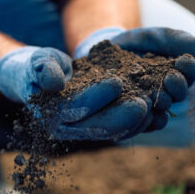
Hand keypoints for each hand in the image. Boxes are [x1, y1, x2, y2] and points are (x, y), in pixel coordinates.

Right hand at [0, 46, 149, 140]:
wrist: (42, 80)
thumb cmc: (38, 68)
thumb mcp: (38, 61)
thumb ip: (43, 69)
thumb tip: (54, 83)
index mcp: (52, 114)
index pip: (76, 108)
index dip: (96, 96)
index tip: (116, 81)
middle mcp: (69, 129)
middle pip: (99, 126)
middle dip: (124, 116)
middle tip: (145, 102)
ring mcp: (85, 131)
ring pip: (114, 131)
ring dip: (136, 122)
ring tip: (155, 107)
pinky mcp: (100, 128)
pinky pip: (122, 130)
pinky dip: (139, 123)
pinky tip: (156, 112)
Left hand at [74, 27, 194, 131]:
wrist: (105, 53)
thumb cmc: (137, 45)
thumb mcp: (157, 37)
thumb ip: (182, 41)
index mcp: (179, 74)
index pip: (190, 73)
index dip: (189, 69)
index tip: (184, 60)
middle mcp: (167, 93)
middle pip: (178, 94)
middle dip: (177, 87)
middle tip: (170, 79)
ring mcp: (150, 105)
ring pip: (161, 110)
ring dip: (162, 103)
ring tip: (158, 96)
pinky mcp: (132, 115)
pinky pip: (141, 123)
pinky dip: (143, 119)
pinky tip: (142, 113)